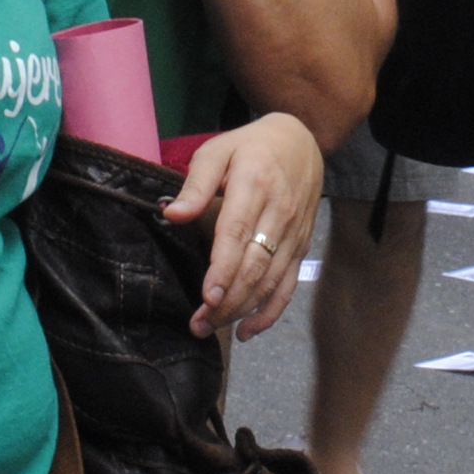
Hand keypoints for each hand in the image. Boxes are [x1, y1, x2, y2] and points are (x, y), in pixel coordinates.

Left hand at [162, 113, 321, 340]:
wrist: (301, 142)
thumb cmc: (249, 148)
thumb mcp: (217, 151)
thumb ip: (196, 184)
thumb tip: (172, 214)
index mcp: (255, 186)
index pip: (238, 233)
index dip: (224, 268)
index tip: (208, 297)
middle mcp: (280, 213)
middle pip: (255, 265)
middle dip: (228, 300)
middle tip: (199, 324)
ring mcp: (294, 234)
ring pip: (271, 280)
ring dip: (243, 310)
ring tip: (212, 328)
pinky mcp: (301, 246)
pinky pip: (288, 285)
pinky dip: (270, 312)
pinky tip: (247, 331)